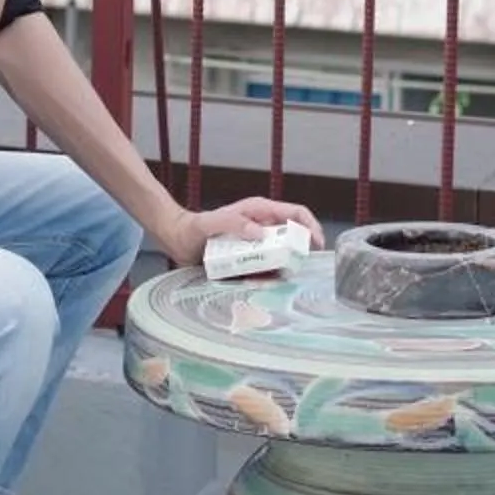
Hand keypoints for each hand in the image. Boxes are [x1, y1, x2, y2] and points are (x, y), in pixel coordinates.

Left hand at [161, 195, 327, 269]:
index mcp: (260, 211)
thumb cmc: (194, 227)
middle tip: (287, 269)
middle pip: (294, 239)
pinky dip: (265, 280)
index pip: (296, 214)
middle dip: (296, 255)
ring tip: (261, 278)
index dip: (311, 227)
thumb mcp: (211, 223)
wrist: (178, 241)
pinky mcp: (251, 260)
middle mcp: (263, 227)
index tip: (316, 245)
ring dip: (279, 271)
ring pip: (282, 259)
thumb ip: (233, 224)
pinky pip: (267, 272)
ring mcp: (258, 245)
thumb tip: (261, 233)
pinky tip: (252, 283)